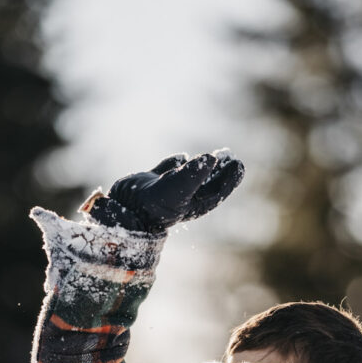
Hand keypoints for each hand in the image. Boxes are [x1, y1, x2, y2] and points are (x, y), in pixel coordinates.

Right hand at [82, 151, 243, 234]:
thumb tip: (213, 157)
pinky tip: (183, 156)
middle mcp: (182, 198)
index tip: (238, 163)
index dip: (230, 178)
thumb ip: (195, 173)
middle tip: (231, 156)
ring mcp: (166, 189)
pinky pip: (168, 170)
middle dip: (219, 171)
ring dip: (202, 165)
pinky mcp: (152, 182)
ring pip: (190, 176)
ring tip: (214, 154)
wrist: (123, 208)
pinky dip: (176, 163)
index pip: (217, 191)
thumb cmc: (153, 204)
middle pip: (207, 183)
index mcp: (193, 204)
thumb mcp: (177, 188)